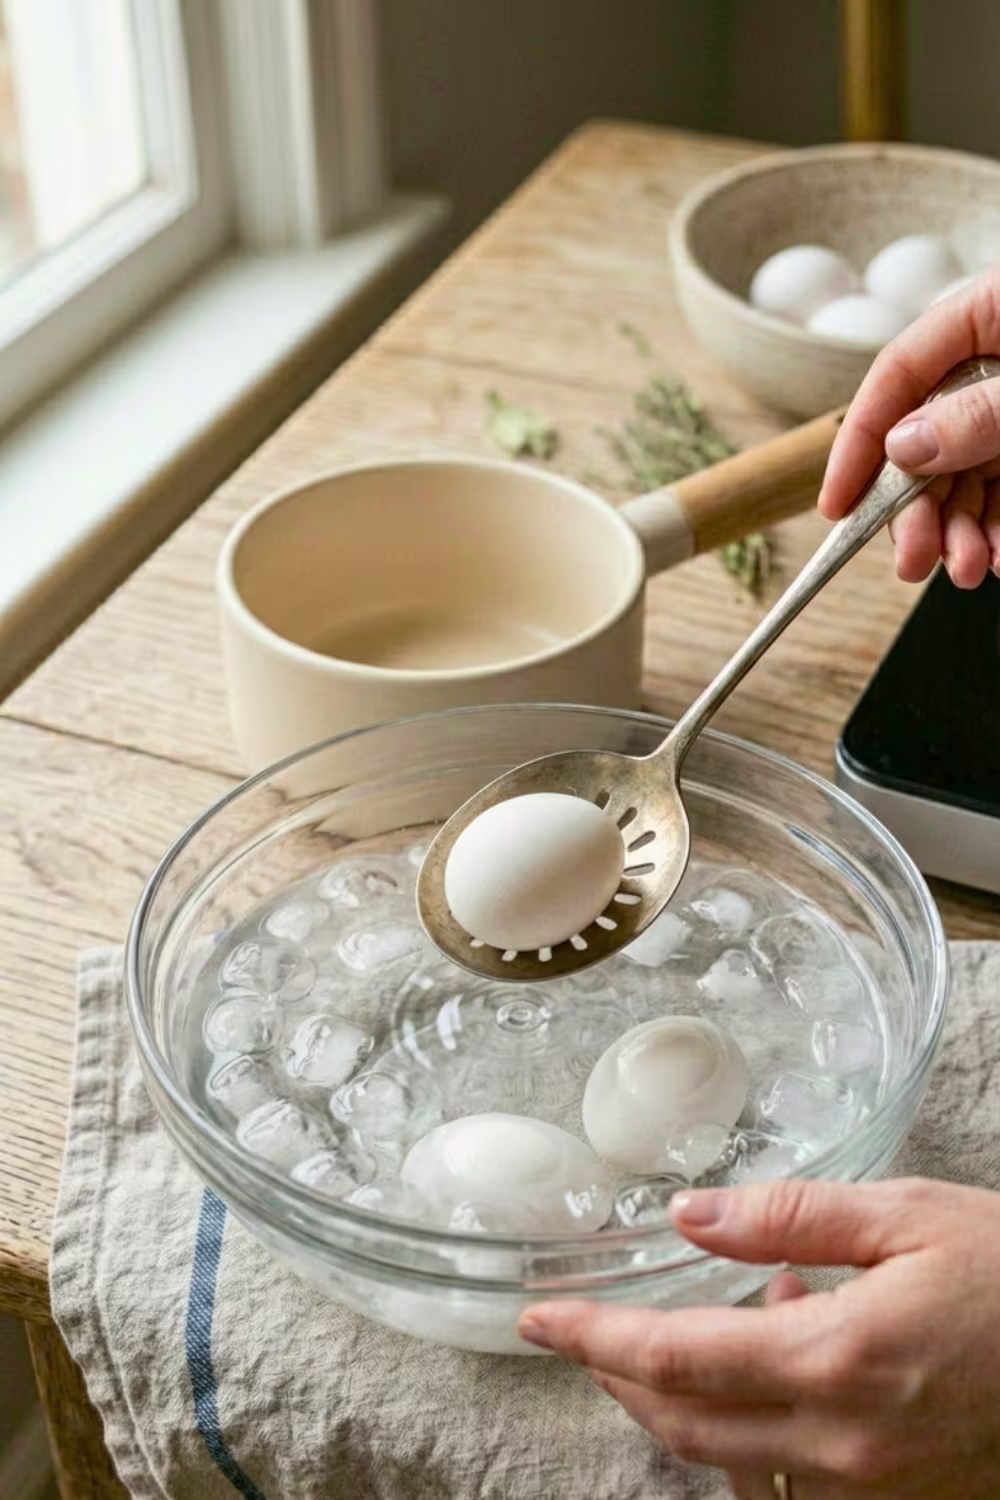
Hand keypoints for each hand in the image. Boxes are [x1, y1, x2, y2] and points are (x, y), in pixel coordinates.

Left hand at [517, 1176, 999, 1497]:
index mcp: (835, 1359)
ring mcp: (872, 1484)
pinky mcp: (898, 1499)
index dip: (594, 1340)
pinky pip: (791, 1474)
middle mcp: (844, 1440)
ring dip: (680, 1404)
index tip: (537, 1321)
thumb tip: (693, 1215)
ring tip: (679, 1333)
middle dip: (618, 1379)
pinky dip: (751, 1425)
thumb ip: (790, 1217)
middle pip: (685, 1425)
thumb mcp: (907, 1214)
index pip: (675, 1359)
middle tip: (583, 1331)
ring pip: (731, 1459)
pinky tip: (777, 1357)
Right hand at [818, 267, 999, 587]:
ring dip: (960, 533)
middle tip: (914, 562)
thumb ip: (981, 409)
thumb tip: (902, 448)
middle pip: (928, 443)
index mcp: (984, 313)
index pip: (896, 377)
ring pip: (968, 479)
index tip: (835, 505)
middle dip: (916, 511)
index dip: (859, 444)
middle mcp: (995, 362)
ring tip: (969, 570)